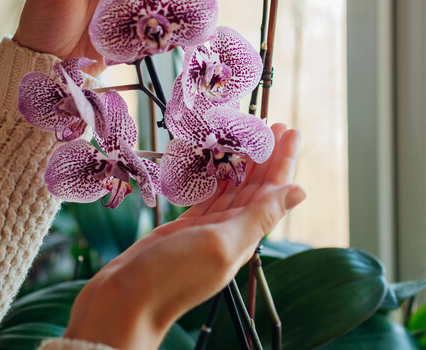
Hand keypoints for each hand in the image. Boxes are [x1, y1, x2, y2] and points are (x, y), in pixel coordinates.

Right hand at [62, 124, 304, 349]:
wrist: (125, 302)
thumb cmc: (171, 277)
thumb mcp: (221, 243)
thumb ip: (260, 216)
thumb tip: (300, 192)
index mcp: (245, 235)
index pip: (273, 190)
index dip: (282, 160)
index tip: (289, 130)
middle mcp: (230, 231)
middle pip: (256, 186)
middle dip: (267, 155)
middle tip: (273, 124)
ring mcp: (207, 230)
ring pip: (232, 188)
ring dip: (244, 161)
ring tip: (249, 135)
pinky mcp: (185, 228)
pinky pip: (208, 195)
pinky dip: (216, 176)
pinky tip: (219, 161)